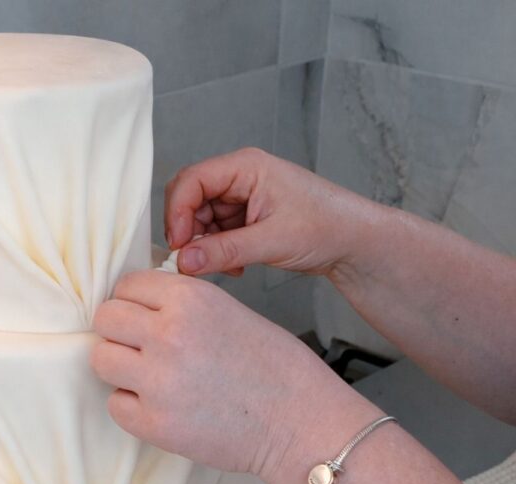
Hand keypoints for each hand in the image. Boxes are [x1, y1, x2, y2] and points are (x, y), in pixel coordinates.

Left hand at [90, 269, 366, 480]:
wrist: (301, 423)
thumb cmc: (276, 369)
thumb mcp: (229, 311)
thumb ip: (180, 305)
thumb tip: (137, 306)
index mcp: (189, 298)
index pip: (126, 285)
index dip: (134, 302)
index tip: (143, 316)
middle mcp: (168, 333)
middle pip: (106, 318)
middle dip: (120, 332)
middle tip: (141, 348)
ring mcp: (157, 380)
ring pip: (101, 359)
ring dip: (120, 367)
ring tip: (150, 377)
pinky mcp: (154, 422)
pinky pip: (115, 405)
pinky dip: (132, 406)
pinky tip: (161, 406)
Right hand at [164, 147, 384, 276]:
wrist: (356, 243)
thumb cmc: (329, 226)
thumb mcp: (272, 241)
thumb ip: (224, 251)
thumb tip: (185, 260)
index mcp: (246, 167)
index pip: (191, 181)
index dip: (177, 213)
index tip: (178, 244)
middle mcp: (240, 177)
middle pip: (190, 199)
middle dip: (187, 231)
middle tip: (191, 259)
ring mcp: (241, 196)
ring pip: (200, 219)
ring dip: (203, 245)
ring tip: (225, 266)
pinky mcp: (245, 216)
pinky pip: (214, 232)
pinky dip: (217, 251)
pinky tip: (235, 266)